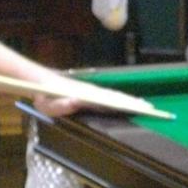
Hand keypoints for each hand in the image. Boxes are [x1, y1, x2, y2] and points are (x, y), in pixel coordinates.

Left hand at [30, 73, 150, 117]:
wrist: (37, 81)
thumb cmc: (43, 96)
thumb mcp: (49, 105)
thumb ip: (62, 105)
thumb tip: (78, 101)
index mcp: (84, 94)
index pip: (109, 99)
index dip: (125, 103)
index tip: (139, 105)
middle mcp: (90, 90)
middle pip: (115, 96)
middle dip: (132, 101)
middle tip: (149, 107)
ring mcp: (90, 89)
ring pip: (112, 94)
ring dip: (127, 99)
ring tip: (142, 103)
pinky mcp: (87, 91)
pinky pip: (106, 94)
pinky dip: (118, 97)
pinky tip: (124, 101)